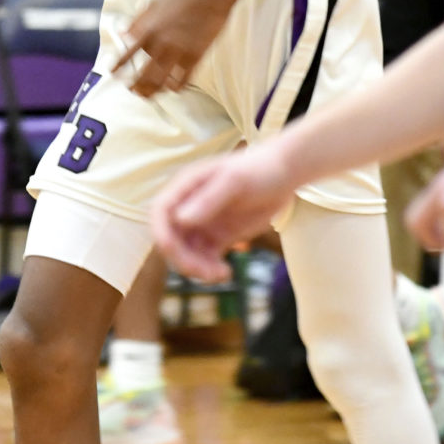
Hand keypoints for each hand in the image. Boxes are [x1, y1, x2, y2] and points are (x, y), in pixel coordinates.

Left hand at [116, 0, 233, 97]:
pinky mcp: (196, 56)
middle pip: (143, 75)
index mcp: (148, 30)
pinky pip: (183, 80)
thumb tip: (123, 34)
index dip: (118, 66)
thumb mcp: (154, 2)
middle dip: (135, 87)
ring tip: (150, 95)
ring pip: (161, 82)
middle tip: (133, 90)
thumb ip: (138, 20)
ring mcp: (179, 51)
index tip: (113, 73)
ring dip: (153, 91)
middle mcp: (161, 44)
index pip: (127, 54)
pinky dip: (176, 87)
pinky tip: (175, 88)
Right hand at [153, 148, 293, 282]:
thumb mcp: (235, 180)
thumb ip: (208, 199)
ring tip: (221, 274)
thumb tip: (181, 220)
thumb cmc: (258, 169)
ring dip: (197, 268)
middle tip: (205, 272)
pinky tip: (226, 273)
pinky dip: (210, 270)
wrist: (283, 175)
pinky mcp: (217, 238)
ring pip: (187, 254)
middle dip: (182, 258)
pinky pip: (205, 259)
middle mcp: (189, 207)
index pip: (160, 212)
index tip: (171, 251)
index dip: (160, 232)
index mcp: (187, 187)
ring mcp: (203, 224)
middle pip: (171, 239)